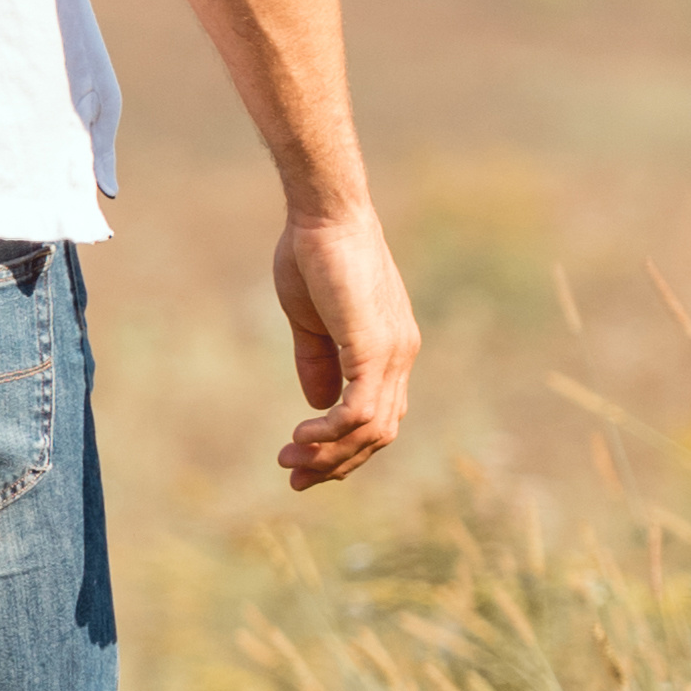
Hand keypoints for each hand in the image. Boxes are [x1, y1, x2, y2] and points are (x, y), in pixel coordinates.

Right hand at [273, 203, 418, 492]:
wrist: (325, 215)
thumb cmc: (313, 256)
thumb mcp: (311, 321)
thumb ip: (317, 362)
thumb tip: (316, 404)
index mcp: (389, 350)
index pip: (378, 416)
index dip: (343, 446)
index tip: (301, 460)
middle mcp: (400, 357)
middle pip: (378, 434)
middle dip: (335, 463)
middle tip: (293, 475)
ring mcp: (392, 354)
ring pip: (372, 430)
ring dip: (330, 454)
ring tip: (290, 458)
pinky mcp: (374, 349)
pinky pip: (360, 411)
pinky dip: (331, 432)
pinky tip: (301, 435)